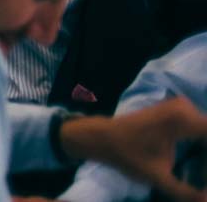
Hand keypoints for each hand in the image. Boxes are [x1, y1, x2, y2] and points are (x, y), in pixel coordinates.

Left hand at [62, 97, 206, 201]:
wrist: (102, 137)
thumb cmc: (128, 156)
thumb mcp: (158, 178)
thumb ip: (186, 192)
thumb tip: (206, 200)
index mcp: (182, 120)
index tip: (206, 177)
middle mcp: (184, 107)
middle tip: (203, 180)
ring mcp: (180, 106)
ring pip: (206, 131)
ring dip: (206, 151)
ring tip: (201, 173)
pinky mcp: (176, 109)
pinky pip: (200, 127)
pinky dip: (203, 143)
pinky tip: (200, 163)